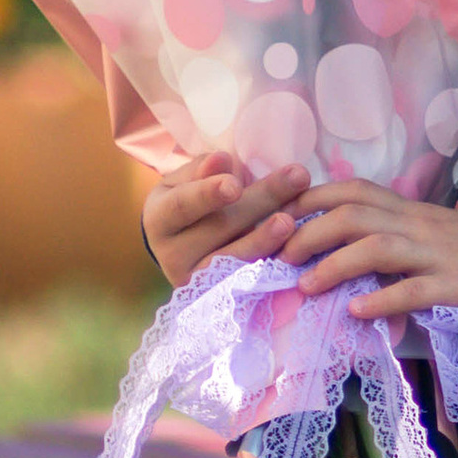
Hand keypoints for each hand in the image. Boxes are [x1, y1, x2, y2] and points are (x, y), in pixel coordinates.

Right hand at [142, 153, 312, 288]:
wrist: (183, 249)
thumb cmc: (190, 203)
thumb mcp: (186, 182)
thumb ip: (203, 170)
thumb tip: (222, 160)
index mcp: (160, 219)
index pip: (182, 205)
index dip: (207, 195)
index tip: (234, 185)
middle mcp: (171, 255)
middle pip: (219, 228)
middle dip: (261, 201)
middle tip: (298, 177)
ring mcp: (195, 281)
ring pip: (234, 260)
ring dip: (265, 240)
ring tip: (290, 220)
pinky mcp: (219, 297)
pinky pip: (247, 281)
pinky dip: (270, 263)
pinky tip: (294, 247)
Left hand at [288, 180, 457, 319]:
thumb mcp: (423, 227)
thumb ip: (385, 228)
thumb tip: (334, 239)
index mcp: (406, 208)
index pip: (351, 190)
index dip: (309, 198)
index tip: (276, 215)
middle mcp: (414, 224)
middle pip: (353, 215)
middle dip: (310, 232)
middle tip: (282, 257)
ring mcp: (433, 254)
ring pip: (377, 247)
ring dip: (335, 265)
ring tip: (306, 286)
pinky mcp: (451, 285)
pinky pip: (412, 291)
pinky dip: (382, 300)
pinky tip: (357, 312)